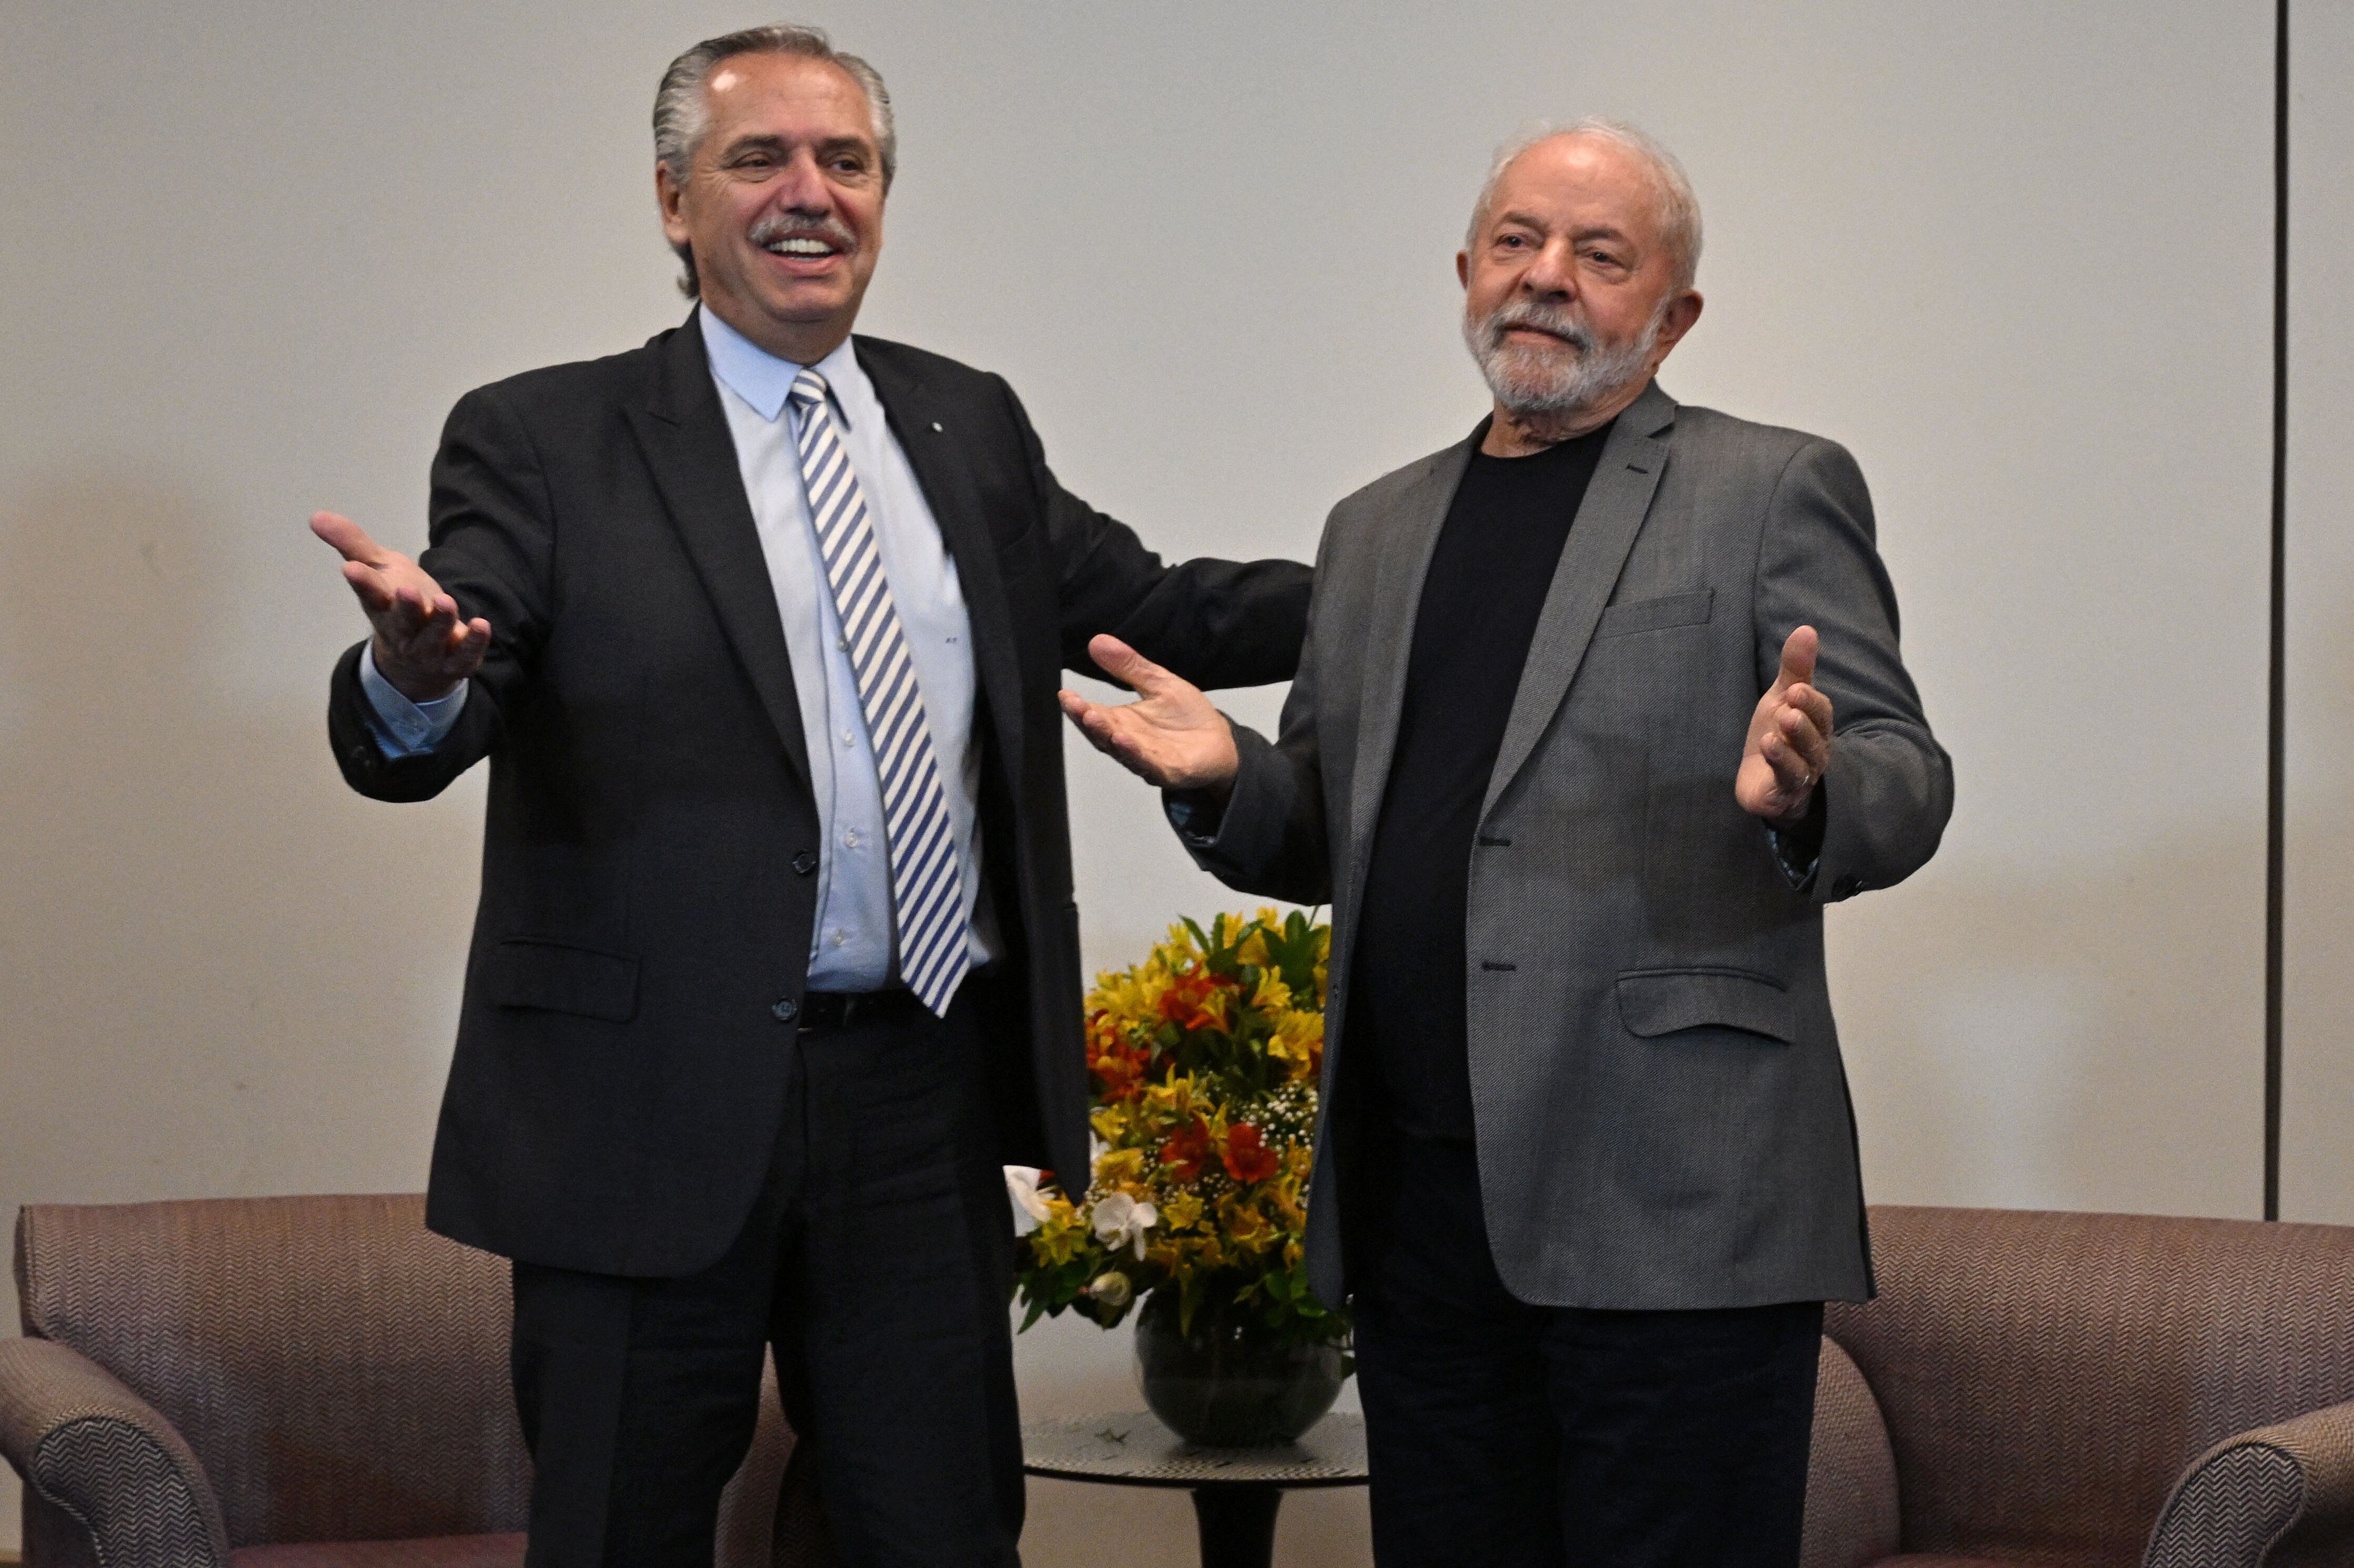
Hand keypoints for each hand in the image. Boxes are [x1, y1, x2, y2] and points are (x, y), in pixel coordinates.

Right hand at [312, 511, 489, 702]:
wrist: (419, 657)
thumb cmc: (397, 604)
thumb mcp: (379, 569)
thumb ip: (353, 543)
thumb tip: (316, 516)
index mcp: (381, 606)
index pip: (368, 594)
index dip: (362, 582)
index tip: (351, 569)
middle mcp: (402, 631)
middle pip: (401, 621)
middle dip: (404, 607)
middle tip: (405, 590)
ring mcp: (428, 649)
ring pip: (432, 638)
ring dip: (439, 621)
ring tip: (445, 601)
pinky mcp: (455, 659)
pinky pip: (464, 654)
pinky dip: (474, 642)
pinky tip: (482, 625)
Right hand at [1058, 635, 1239, 791]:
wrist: (1221, 743)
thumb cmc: (1188, 717)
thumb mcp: (1159, 683)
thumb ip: (1129, 666)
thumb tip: (1097, 641)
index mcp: (1123, 721)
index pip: (1095, 714)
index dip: (1078, 707)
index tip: (1065, 694)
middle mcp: (1129, 742)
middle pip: (1101, 734)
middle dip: (1087, 720)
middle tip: (1076, 705)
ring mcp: (1146, 759)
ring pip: (1120, 750)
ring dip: (1106, 736)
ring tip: (1094, 718)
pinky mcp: (1167, 772)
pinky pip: (1148, 766)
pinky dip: (1134, 754)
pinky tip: (1124, 740)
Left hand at [1736, 625, 1832, 824]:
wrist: (1761, 782)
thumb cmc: (1777, 735)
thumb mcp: (1781, 698)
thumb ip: (1795, 668)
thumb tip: (1807, 628)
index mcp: (1817, 726)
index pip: (1821, 712)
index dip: (1811, 701)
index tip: (1796, 688)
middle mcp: (1816, 751)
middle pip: (1816, 735)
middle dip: (1805, 718)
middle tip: (1792, 700)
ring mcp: (1802, 774)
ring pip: (1804, 759)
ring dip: (1793, 740)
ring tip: (1779, 724)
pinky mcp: (1784, 792)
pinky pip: (1787, 778)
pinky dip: (1779, 762)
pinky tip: (1768, 746)